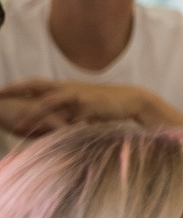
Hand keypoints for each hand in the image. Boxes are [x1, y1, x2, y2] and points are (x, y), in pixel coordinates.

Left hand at [0, 78, 182, 136]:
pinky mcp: (89, 107)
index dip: (16, 85)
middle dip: (16, 90)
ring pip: (49, 102)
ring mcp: (78, 96)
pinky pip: (70, 118)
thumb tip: (52, 120)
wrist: (131, 100)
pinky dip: (60, 126)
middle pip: (36, 85)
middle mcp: (68, 88)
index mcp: (64, 86)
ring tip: (19, 122)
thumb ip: (66, 109)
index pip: (34, 83)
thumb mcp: (82, 103)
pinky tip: (53, 135)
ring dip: (33, 112)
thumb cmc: (105, 104)